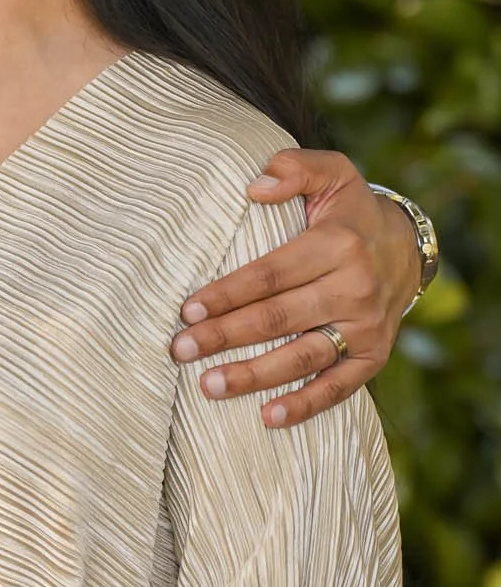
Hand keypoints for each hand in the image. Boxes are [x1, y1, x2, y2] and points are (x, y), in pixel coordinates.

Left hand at [170, 148, 417, 429]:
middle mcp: (355, 289)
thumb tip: (254, 186)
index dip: (229, 292)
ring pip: (303, 357)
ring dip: (254, 375)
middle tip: (180, 349)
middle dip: (225, 336)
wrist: (407, 248)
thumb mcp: (332, 173)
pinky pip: (339, 387)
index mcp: (337, 245)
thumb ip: (294, 169)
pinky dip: (306, 405)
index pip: (272, 274)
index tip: (187, 308)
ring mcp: (365, 327)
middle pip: (279, 318)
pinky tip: (268, 417)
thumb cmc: (349, 211)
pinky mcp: (373, 356)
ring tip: (208, 386)